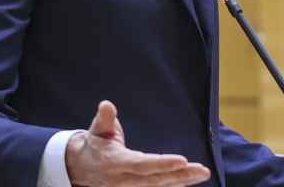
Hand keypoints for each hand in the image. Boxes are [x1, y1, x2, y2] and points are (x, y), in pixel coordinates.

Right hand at [65, 101, 210, 186]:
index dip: (161, 164)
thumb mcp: (97, 129)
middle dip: (180, 175)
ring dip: (182, 181)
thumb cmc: (94, 143)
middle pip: (155, 180)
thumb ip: (104, 119)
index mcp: (114, 163)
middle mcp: (123, 180)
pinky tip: (191, 180)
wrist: (80, 167)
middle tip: (202, 170)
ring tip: (202, 173)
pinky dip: (175, 185)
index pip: (141, 165)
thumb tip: (106, 105)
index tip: (181, 160)